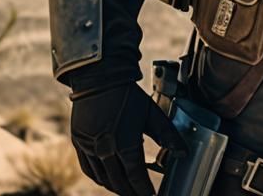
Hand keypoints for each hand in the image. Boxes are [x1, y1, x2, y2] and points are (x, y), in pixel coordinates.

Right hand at [70, 82, 185, 195]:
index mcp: (125, 143)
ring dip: (115, 187)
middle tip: (140, 195)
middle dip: (131, 192)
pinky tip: (106, 179)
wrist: (101, 78)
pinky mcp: (79, 143)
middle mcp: (106, 149)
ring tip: (126, 190)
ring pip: (103, 178)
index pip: (136, 176)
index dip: (145, 189)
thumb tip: (183, 153)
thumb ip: (168, 135)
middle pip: (119, 181)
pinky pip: (88, 168)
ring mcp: (90, 147)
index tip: (152, 195)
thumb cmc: (129, 95)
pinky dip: (98, 178)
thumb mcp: (152, 114)